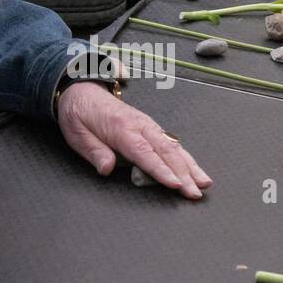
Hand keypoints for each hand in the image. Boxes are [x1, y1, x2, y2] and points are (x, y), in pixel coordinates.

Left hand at [57, 82, 212, 199]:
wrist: (81, 90)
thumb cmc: (79, 114)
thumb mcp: (76, 133)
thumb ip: (94, 151)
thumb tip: (107, 168)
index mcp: (121, 128)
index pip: (145, 153)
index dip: (161, 170)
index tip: (176, 184)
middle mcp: (140, 125)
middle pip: (166, 152)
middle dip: (184, 174)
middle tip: (196, 193)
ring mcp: (148, 125)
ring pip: (174, 147)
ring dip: (191, 166)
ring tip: (205, 183)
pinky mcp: (151, 128)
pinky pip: (171, 143)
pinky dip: (186, 158)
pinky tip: (196, 170)